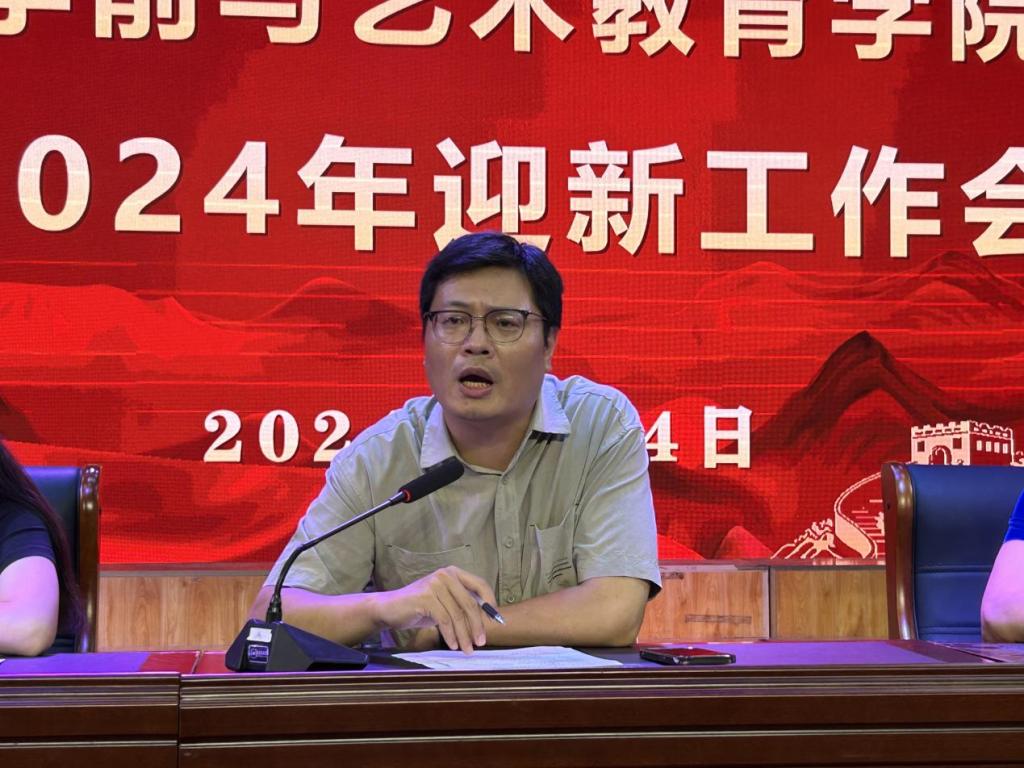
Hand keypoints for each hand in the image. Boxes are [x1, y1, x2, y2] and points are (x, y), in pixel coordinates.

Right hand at [371, 566, 496, 652]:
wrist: (390, 609)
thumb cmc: (420, 608)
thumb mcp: (445, 604)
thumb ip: (462, 606)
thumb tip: (486, 621)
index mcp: (454, 573)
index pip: (480, 584)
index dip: (491, 603)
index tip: (496, 621)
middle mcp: (446, 575)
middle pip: (470, 603)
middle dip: (477, 626)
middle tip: (481, 643)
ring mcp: (435, 584)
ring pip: (457, 614)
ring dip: (464, 635)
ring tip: (468, 649)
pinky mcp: (425, 596)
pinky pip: (444, 620)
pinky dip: (450, 635)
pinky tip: (452, 645)